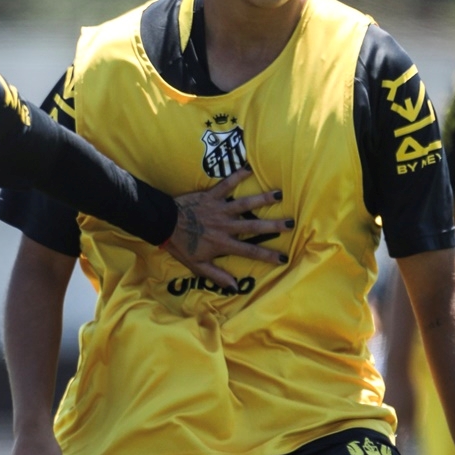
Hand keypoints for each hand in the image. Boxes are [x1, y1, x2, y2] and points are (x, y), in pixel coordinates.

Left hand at [165, 168, 290, 289]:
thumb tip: (235, 287)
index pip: (250, 251)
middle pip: (254, 226)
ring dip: (262, 199)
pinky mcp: (210, 196)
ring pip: (244, 204)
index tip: (283, 257)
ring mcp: (219, 209)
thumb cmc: (180, 246)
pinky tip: (248, 167)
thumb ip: (217, 276)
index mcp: (223, 243)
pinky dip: (236, 176)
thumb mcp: (197, 266)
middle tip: (291, 223)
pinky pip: (226, 185)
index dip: (267, 255)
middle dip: (274, 225)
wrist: (163, 224)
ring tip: (279, 195)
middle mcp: (225, 226)